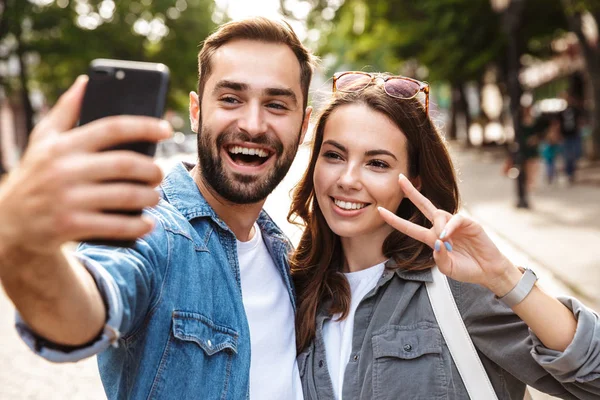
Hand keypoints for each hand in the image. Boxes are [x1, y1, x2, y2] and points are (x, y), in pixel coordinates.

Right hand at [0, 76, 171, 256]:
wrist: (9, 223)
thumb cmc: (35, 174)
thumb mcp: (42, 140)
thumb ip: (65, 111)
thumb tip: (87, 81)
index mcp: (63, 144)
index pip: (113, 127)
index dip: (145, 126)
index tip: (167, 129)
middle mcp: (64, 169)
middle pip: (126, 164)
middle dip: (152, 170)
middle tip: (159, 174)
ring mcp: (67, 199)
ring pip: (126, 195)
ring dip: (150, 197)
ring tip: (155, 196)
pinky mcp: (70, 226)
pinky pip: (115, 225)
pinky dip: (138, 225)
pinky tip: (148, 223)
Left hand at [377, 174, 520, 294]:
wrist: (488, 271)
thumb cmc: (466, 269)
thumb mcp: (447, 269)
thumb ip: (439, 258)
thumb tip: (438, 242)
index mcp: (432, 239)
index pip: (409, 227)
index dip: (394, 220)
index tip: (380, 211)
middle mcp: (441, 227)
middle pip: (423, 205)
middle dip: (411, 192)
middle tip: (399, 178)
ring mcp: (455, 224)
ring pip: (439, 215)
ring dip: (438, 227)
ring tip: (446, 243)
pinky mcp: (469, 223)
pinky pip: (456, 219)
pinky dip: (450, 226)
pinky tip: (448, 236)